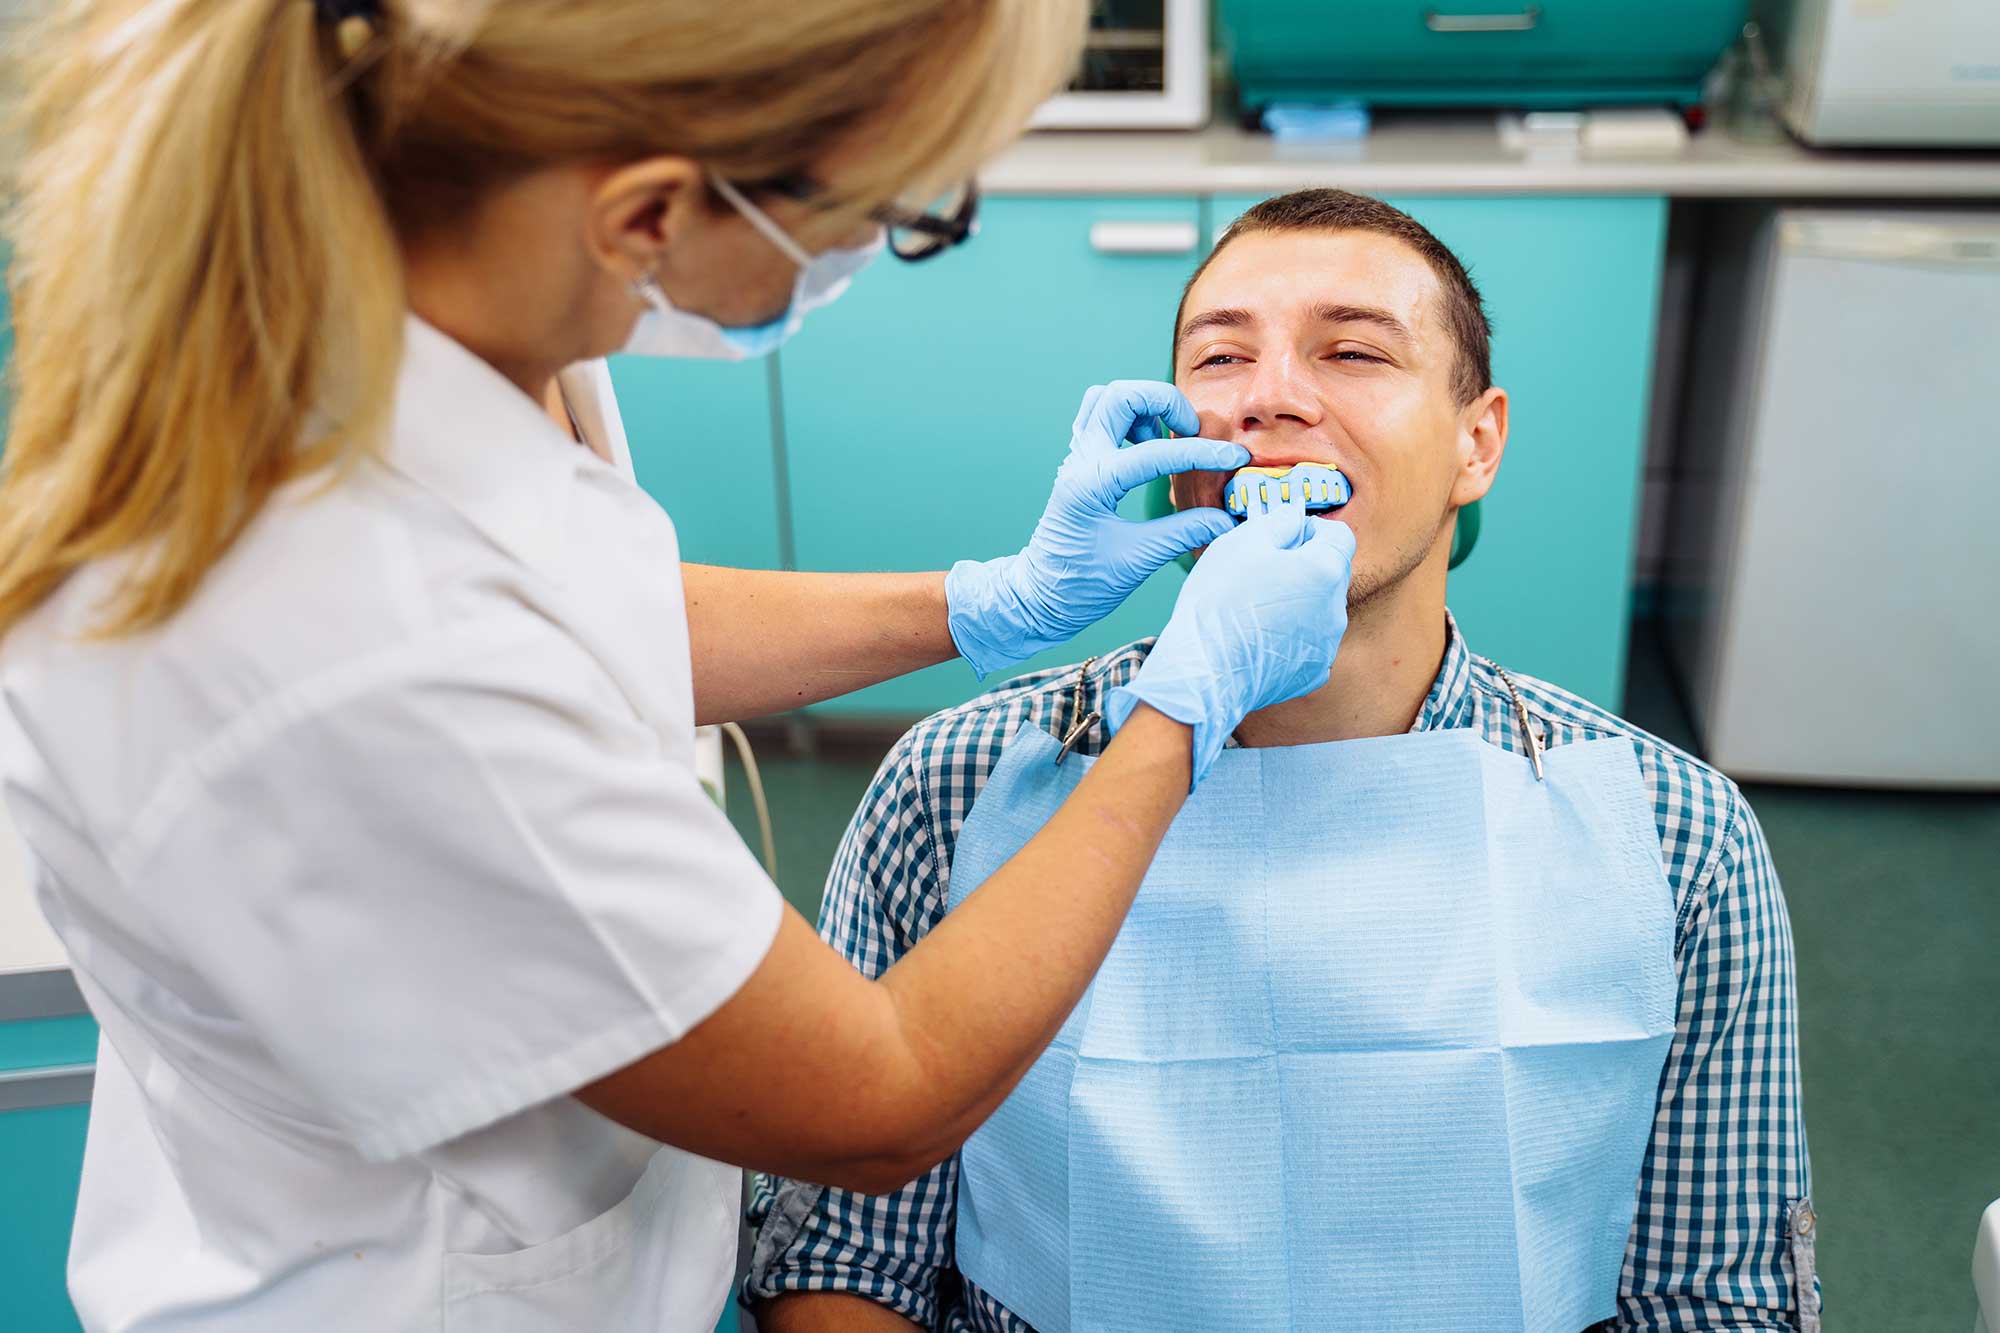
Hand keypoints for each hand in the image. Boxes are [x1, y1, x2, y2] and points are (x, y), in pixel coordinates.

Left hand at [944, 381, 1248, 677]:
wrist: (1040, 596)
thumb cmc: (1080, 585)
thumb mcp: (1137, 562)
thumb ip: (1183, 534)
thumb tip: (1226, 519)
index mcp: (1092, 485)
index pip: (1156, 453)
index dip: (1203, 453)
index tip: (1235, 457)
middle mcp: (1080, 461)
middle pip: (1121, 395)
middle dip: (1165, 402)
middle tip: (1190, 432)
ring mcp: (1076, 458)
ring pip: (1106, 398)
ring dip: (1142, 406)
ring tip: (1165, 438)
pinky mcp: (1079, 462)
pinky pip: (1098, 417)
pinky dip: (1128, 418)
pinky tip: (1146, 446)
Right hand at [1104, 495, 1355, 786]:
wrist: (1203, 672)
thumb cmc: (1219, 602)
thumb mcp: (1242, 542)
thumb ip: (1279, 521)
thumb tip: (1295, 516)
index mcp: (1326, 571)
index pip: (1339, 535)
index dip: (1311, 529)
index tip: (1282, 537)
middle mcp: (1337, 609)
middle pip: (1331, 573)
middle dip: (1305, 564)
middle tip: (1262, 570)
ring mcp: (1327, 645)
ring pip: (1321, 608)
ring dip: (1298, 600)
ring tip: (1256, 607)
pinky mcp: (1312, 673)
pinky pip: (1310, 643)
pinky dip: (1293, 636)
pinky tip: (1262, 637)